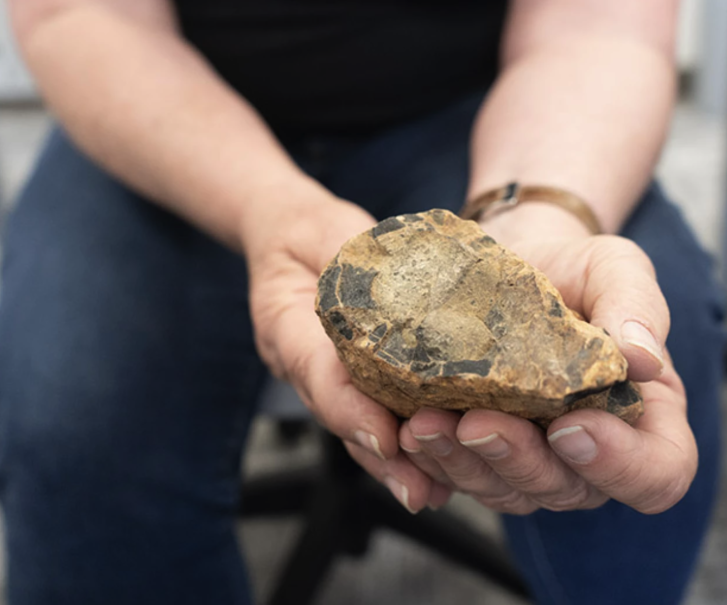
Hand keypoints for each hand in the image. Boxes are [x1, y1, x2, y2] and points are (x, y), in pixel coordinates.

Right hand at [241, 188, 451, 512]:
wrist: (290, 235)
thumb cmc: (311, 232)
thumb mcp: (326, 232)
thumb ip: (352, 253)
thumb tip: (408, 282)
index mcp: (286, 323)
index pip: (319, 373)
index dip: (353, 410)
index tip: (389, 440)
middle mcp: (304, 361)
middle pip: (342, 419)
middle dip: (382, 459)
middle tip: (420, 488)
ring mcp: (325, 376)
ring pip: (358, 430)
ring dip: (396, 465)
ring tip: (433, 494)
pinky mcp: (354, 379)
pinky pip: (375, 418)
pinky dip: (405, 448)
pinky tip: (440, 476)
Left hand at [399, 203, 697, 514]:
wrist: (512, 258)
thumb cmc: (574, 268)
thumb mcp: (615, 267)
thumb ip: (636, 306)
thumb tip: (642, 359)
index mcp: (644, 416)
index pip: (659, 472)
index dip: (622, 467)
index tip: (572, 426)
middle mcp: (591, 454)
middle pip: (570, 491)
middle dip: (517, 461)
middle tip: (474, 421)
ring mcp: (534, 461)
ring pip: (507, 493)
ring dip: (462, 465)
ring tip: (423, 423)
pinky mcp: (481, 456)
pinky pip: (459, 479)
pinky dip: (428, 464)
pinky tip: (403, 435)